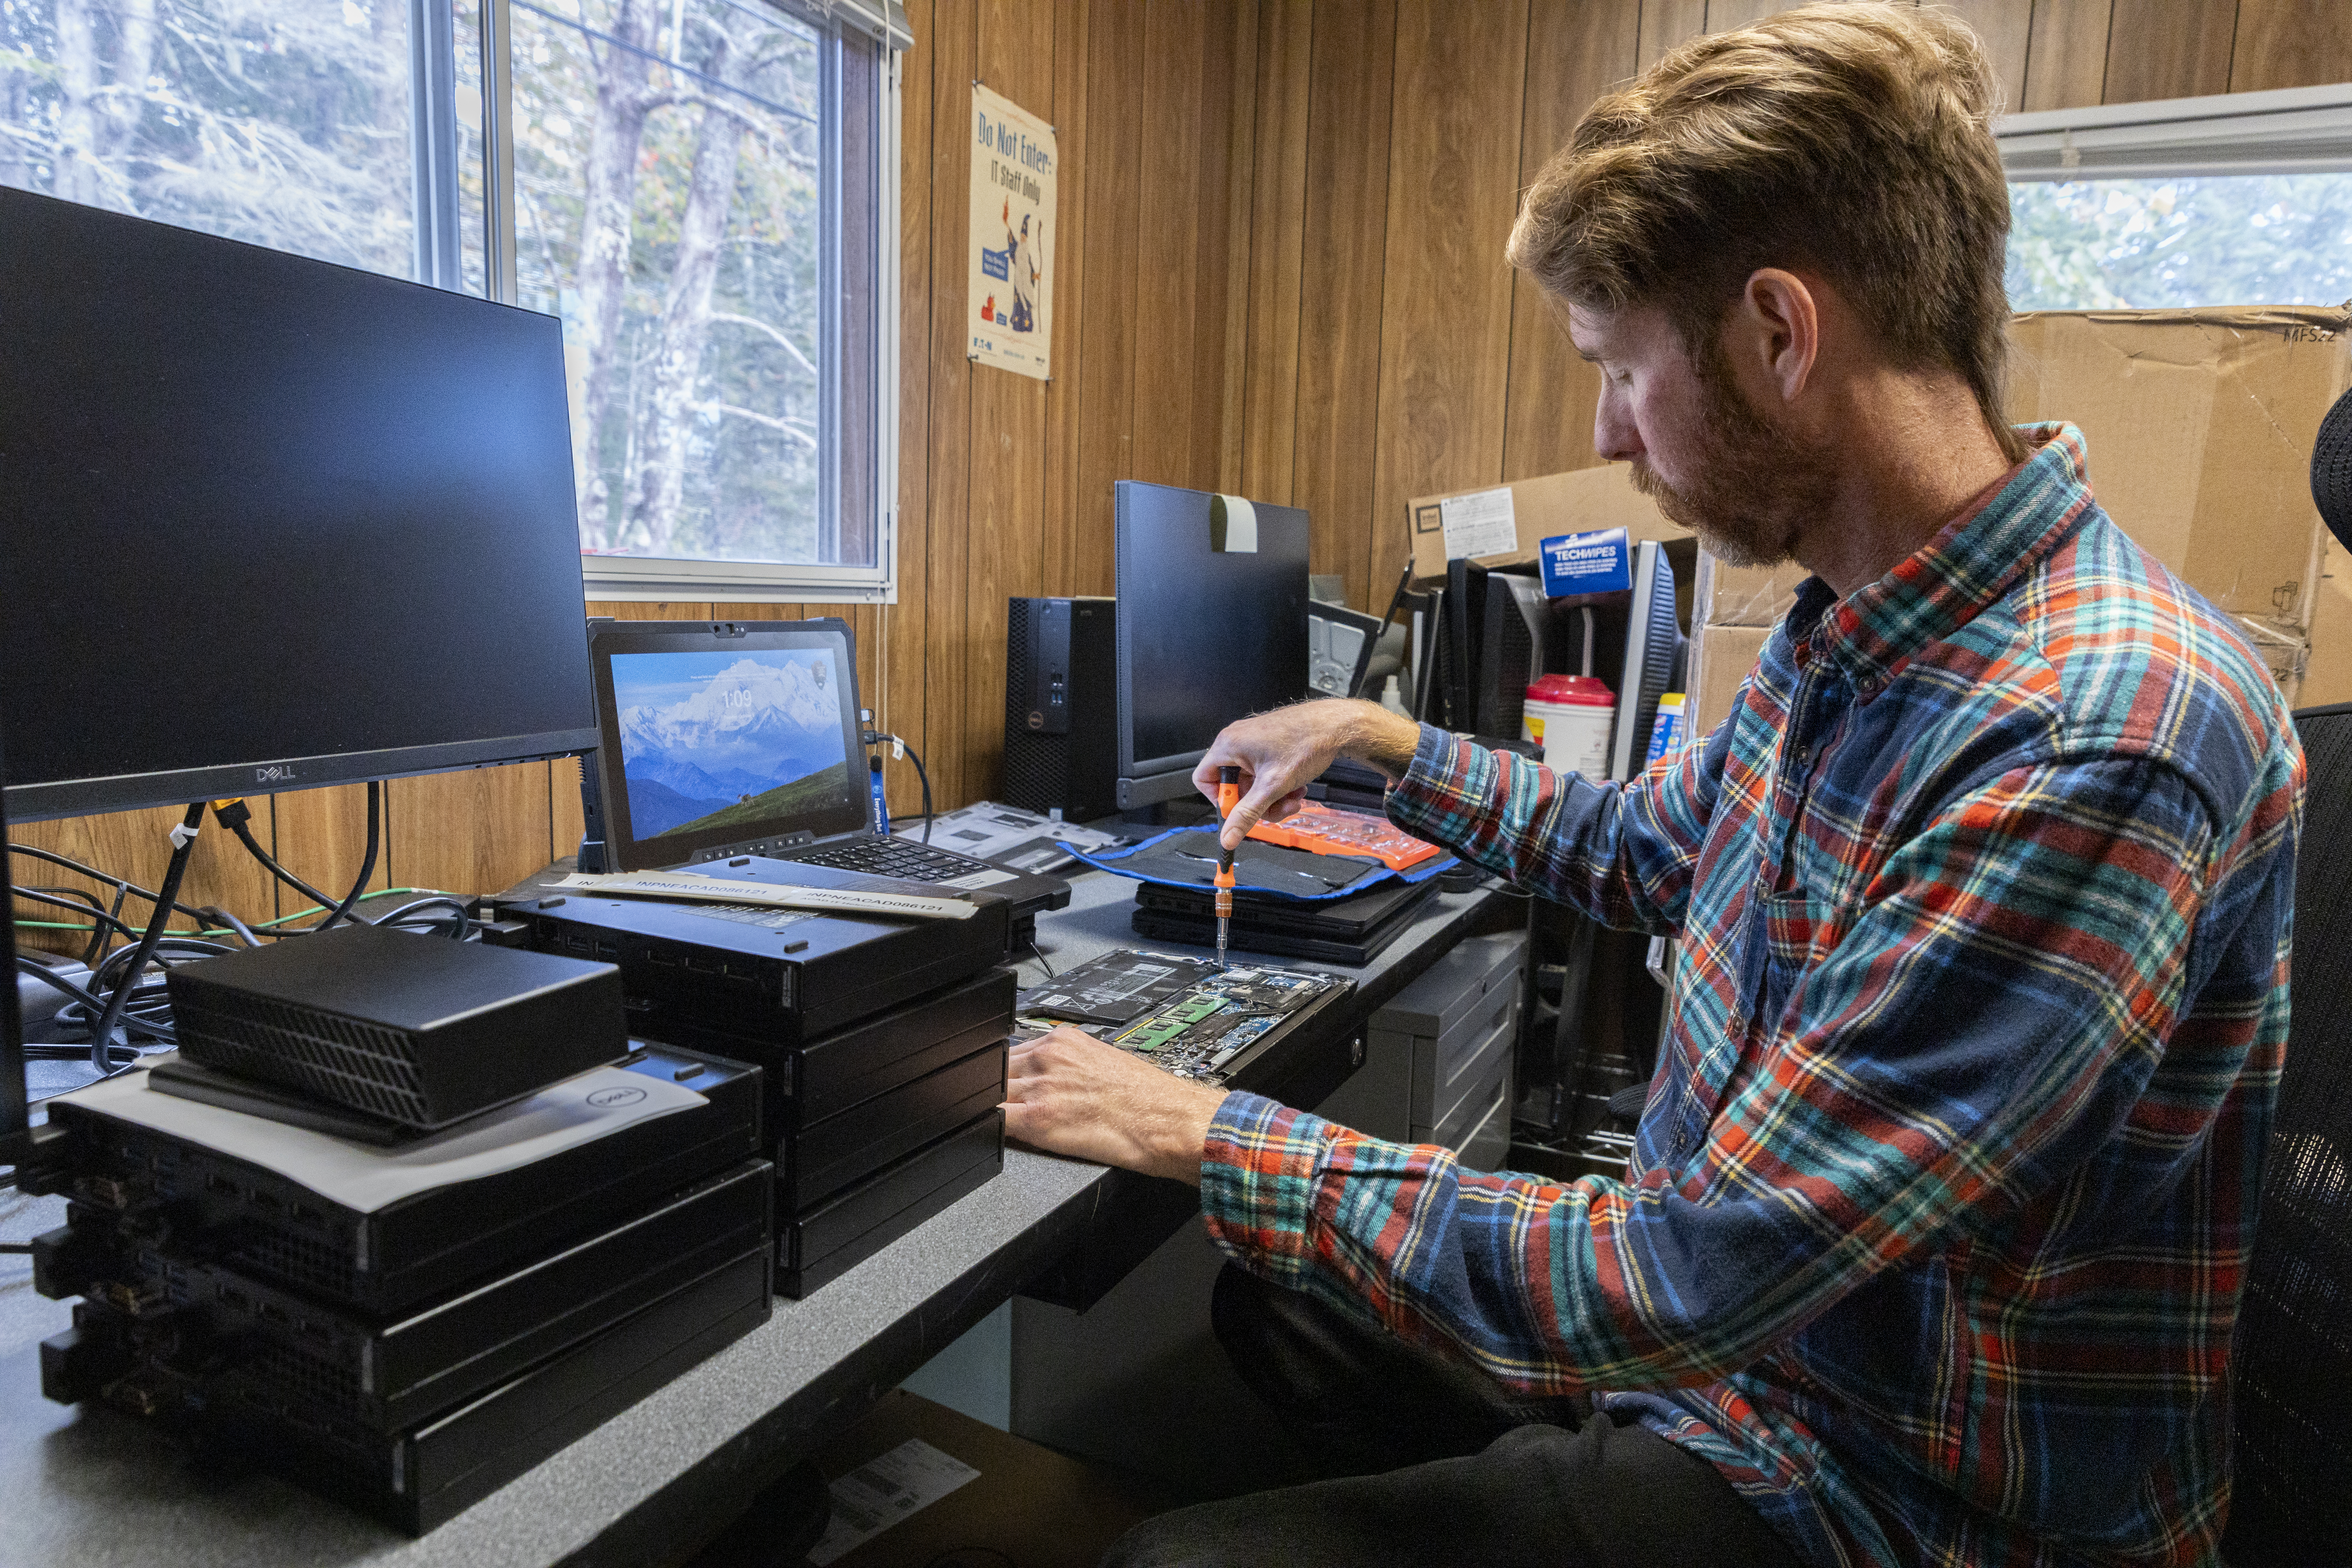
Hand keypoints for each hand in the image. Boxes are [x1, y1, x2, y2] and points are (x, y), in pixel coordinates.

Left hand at [1003, 1026, 1230, 1182]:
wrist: (1169, 1122)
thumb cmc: (1149, 1100)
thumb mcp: (1102, 1064)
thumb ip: (1068, 1066)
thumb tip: (1050, 1079)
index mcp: (1064, 1042)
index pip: (1011, 1050)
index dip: (1001, 1073)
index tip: (997, 1084)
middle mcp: (1049, 1057)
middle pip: (996, 1068)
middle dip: (992, 1088)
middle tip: (994, 1105)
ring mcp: (1042, 1085)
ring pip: (991, 1091)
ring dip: (991, 1106)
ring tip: (992, 1122)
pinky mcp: (1039, 1117)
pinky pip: (995, 1120)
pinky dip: (987, 1127)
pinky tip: (989, 1135)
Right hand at [1192, 699, 1421, 850]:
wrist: (1335, 725)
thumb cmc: (1305, 742)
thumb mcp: (1272, 787)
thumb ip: (1247, 814)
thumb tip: (1228, 836)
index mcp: (1228, 745)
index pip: (1204, 779)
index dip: (1220, 801)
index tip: (1238, 812)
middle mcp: (1238, 742)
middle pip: (1233, 786)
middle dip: (1256, 804)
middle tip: (1275, 809)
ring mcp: (1254, 744)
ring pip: (1253, 784)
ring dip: (1272, 799)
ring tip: (1292, 798)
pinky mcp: (1269, 747)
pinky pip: (1265, 775)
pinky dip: (1280, 787)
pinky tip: (1296, 788)